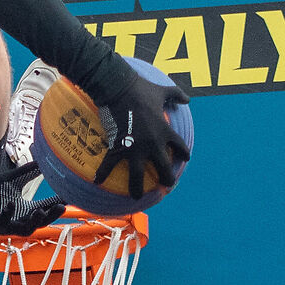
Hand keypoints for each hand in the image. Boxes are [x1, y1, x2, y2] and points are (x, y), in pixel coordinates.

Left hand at [0, 149, 65, 235]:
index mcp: (25, 209)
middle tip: (62, 206)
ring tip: (40, 210)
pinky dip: (7, 214)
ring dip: (34, 221)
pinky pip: (2, 222)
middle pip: (40, 221)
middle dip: (51, 215)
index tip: (70, 196)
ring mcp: (7, 224)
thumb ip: (29, 171)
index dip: (58, 203)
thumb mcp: (12, 179)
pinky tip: (10, 203)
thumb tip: (46, 159)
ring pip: (25, 229)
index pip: (46, 208)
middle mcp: (19, 219)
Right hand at [91, 72, 190, 197]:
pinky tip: (98, 181)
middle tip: (166, 185)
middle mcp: (153, 144)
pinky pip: (109, 164)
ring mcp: (135, 148)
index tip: (185, 158)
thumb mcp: (162, 91)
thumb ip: (176, 95)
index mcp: (165, 131)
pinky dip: (102, 173)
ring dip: (136, 188)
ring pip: (138, 176)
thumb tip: (187, 98)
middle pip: (164, 169)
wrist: (119, 88)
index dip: (184, 153)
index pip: (180, 146)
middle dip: (166, 179)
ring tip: (136, 196)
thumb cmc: (141, 89)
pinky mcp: (118, 146)